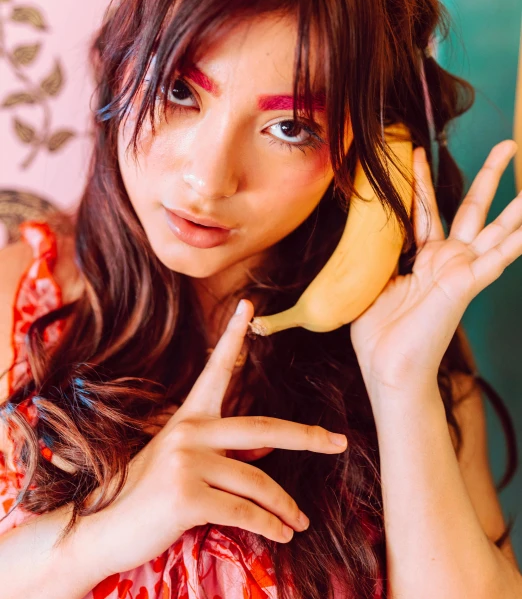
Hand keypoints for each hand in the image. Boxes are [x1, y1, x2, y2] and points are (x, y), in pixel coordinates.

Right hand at [89, 299, 347, 577]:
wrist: (104, 530)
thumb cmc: (147, 496)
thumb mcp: (183, 463)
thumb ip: (223, 452)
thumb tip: (267, 450)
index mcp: (189, 417)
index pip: (216, 369)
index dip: (234, 336)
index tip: (249, 305)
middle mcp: (189, 431)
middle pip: (264, 429)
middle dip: (308, 438)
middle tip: (339, 442)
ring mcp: (187, 462)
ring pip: (258, 482)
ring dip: (285, 508)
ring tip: (298, 522)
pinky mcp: (187, 496)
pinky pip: (245, 512)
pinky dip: (270, 527)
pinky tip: (283, 535)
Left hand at [350, 140, 521, 399]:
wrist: (387, 368)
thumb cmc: (379, 333)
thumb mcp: (373, 281)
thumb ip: (380, 253)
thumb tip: (368, 229)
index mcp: (425, 258)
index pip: (427, 208)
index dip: (422, 179)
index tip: (417, 151)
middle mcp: (448, 260)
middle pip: (473, 208)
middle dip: (490, 176)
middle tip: (508, 146)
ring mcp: (460, 271)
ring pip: (495, 229)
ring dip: (517, 206)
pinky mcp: (465, 285)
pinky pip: (495, 259)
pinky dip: (514, 244)